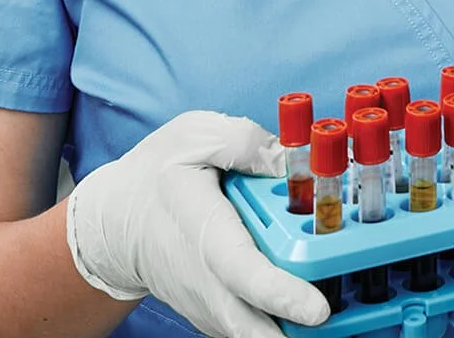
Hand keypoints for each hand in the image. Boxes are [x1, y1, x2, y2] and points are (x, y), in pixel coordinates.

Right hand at [66, 111, 330, 337]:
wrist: (114, 219)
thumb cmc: (155, 176)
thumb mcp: (194, 136)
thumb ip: (246, 144)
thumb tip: (293, 160)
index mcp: (204, 229)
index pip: (243, 272)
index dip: (282, 294)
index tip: (319, 309)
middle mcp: (206, 280)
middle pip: (253, 328)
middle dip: (295, 331)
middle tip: (339, 317)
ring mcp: (211, 305)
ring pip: (256, 332)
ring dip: (291, 328)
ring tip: (331, 305)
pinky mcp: (218, 313)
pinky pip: (254, 326)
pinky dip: (281, 321)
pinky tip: (306, 296)